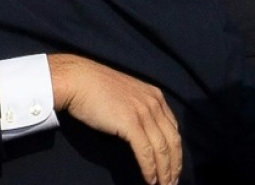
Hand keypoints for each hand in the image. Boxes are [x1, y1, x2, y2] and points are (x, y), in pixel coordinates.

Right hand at [48, 54, 180, 184]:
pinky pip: (146, 151)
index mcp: (155, 96)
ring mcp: (143, 112)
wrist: (78, 80)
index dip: (176, 151)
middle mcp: (154, 103)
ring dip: (164, 171)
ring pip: (161, 148)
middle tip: (172, 182)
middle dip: (175, 165)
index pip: (173, 128)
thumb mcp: (127, 95)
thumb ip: (138, 109)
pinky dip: (149, 168)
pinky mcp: (130, 123)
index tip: (174, 166)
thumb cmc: (96, 88)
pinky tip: (150, 180)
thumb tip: (142, 131)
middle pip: (172, 140)